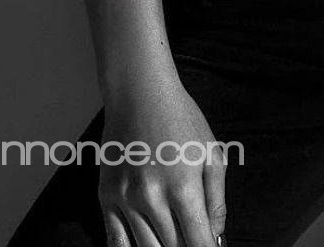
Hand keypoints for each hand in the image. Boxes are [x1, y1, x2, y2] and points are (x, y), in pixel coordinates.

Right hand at [100, 62, 225, 246]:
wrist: (139, 92)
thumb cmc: (180, 118)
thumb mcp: (211, 152)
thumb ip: (216, 200)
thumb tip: (215, 238)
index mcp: (184, 188)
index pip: (197, 243)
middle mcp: (152, 198)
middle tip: (189, 239)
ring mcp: (126, 199)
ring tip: (170, 238)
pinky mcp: (106, 197)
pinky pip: (115, 242)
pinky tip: (143, 244)